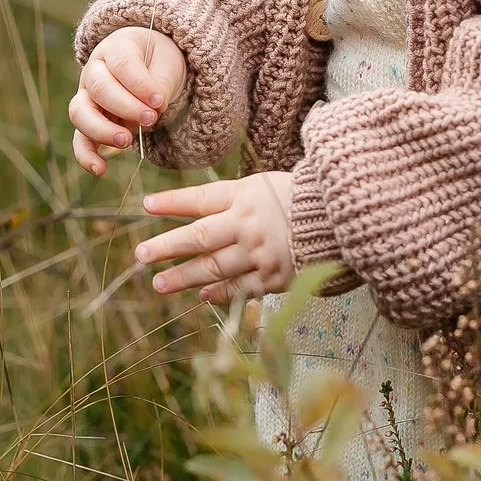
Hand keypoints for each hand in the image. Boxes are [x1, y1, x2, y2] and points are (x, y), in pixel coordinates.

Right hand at [70, 25, 189, 175]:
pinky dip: (86, 155)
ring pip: (80, 112)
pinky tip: (100, 170)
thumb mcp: (167, 64)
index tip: (159, 101)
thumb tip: (154, 108)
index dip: (139, 84)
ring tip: (127, 141)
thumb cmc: (158, 62)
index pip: (122, 63)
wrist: (150, 66)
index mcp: (117, 47)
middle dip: (125, 107)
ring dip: (102, 130)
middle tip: (151, 119)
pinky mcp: (89, 120)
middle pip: (99, 87)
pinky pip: (80, 138)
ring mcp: (87, 95)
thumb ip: (160, 84)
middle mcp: (95, 70)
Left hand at [134, 172, 295, 303]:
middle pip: (200, 238)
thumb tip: (190, 209)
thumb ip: (228, 199)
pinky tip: (200, 295)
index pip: (201, 200)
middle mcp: (248, 226)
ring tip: (158, 284)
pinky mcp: (273, 277)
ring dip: (183, 277)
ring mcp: (260, 254)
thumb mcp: (260, 186)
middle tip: (141, 255)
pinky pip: (239, 288)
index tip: (146, 207)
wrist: (338, 220)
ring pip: (213, 268)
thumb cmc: (294, 198)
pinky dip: (218, 293)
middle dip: (167, 247)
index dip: (172, 203)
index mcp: (245, 197)